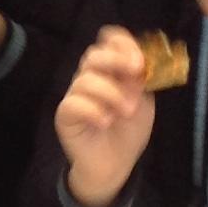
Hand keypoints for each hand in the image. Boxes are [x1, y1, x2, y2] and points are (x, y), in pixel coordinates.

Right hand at [56, 25, 159, 206]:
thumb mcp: (143, 102)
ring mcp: (75, 95)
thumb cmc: (127, 131)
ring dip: (111, 93)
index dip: (123, 44)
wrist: (114, 165)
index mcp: (110, 70)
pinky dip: (93, 110)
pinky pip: (73, 103)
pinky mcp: (64, 114)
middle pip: (93, 54)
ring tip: (126, 111)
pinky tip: (105, 122)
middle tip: (135, 72)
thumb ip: (140, 81)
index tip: (139, 60)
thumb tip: (139, 64)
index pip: (109, 42)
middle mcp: (90, 77)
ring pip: (85, 79)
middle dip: (116, 60)